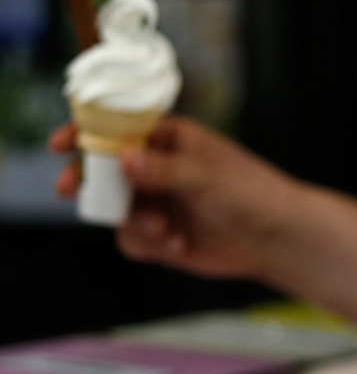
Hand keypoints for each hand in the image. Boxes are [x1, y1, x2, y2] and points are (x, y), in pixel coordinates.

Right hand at [49, 116, 299, 279]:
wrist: (277, 239)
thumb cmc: (252, 195)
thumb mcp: (207, 176)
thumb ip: (165, 168)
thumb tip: (124, 156)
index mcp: (170, 140)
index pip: (118, 129)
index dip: (86, 133)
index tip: (62, 143)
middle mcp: (158, 169)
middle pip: (103, 171)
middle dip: (88, 182)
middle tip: (70, 190)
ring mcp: (157, 202)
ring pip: (115, 210)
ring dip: (131, 221)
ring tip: (164, 229)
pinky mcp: (160, 235)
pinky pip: (131, 240)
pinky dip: (147, 244)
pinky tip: (177, 244)